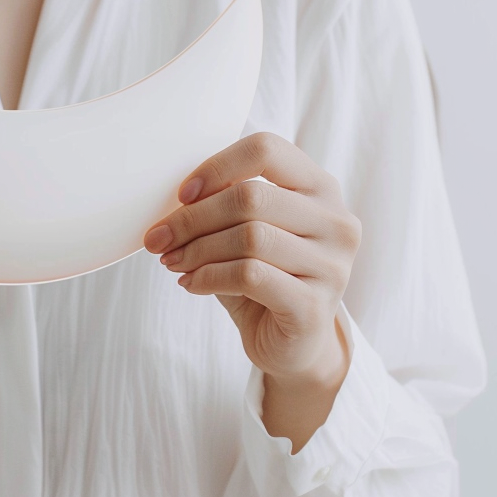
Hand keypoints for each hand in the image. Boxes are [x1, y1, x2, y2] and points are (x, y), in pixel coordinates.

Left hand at [143, 132, 360, 448]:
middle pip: (251, 198)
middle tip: (160, 238)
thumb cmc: (264, 278)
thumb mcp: (245, 230)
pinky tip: (190, 283)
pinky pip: (250, 276)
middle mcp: (336, 222)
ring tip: (172, 261)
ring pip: (248, 237)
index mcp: (320, 188)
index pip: (267, 150)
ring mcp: (332, 266)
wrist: (293, 346)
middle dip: (193, 218)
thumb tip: (176, 194)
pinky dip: (209, 277)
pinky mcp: (315, 306)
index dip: (216, 167)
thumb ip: (225, 202)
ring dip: (197, 250)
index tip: (182, 195)